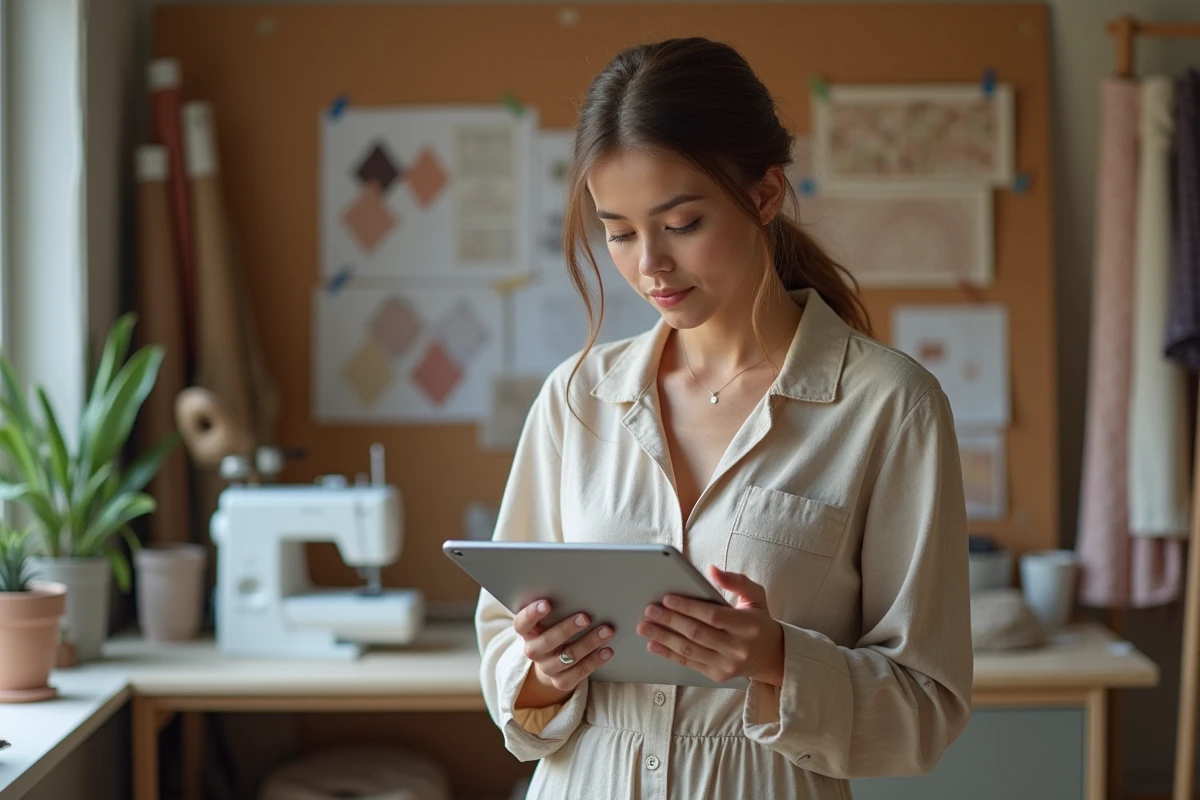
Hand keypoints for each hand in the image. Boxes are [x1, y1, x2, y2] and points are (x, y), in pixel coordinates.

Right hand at [513, 599, 613, 706]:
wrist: (551, 662)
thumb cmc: (553, 630)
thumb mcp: (549, 620)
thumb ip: (557, 608)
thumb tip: (579, 590)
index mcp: (527, 632)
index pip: (522, 623)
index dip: (532, 614)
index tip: (546, 604)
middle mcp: (534, 651)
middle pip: (547, 641)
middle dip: (567, 629)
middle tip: (585, 617)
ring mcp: (547, 668)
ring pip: (567, 657)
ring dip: (589, 643)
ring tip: (607, 631)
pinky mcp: (561, 681)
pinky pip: (579, 672)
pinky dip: (595, 660)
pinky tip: (607, 650)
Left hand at [637, 565, 783, 685]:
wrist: (771, 655)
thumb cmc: (758, 620)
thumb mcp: (756, 596)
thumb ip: (736, 581)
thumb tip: (712, 570)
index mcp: (748, 625)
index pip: (713, 616)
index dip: (688, 607)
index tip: (667, 598)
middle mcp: (738, 647)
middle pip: (697, 633)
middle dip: (670, 620)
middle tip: (649, 610)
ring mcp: (727, 664)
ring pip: (690, 649)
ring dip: (663, 638)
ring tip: (645, 627)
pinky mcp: (717, 675)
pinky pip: (689, 663)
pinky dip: (669, 654)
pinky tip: (654, 645)